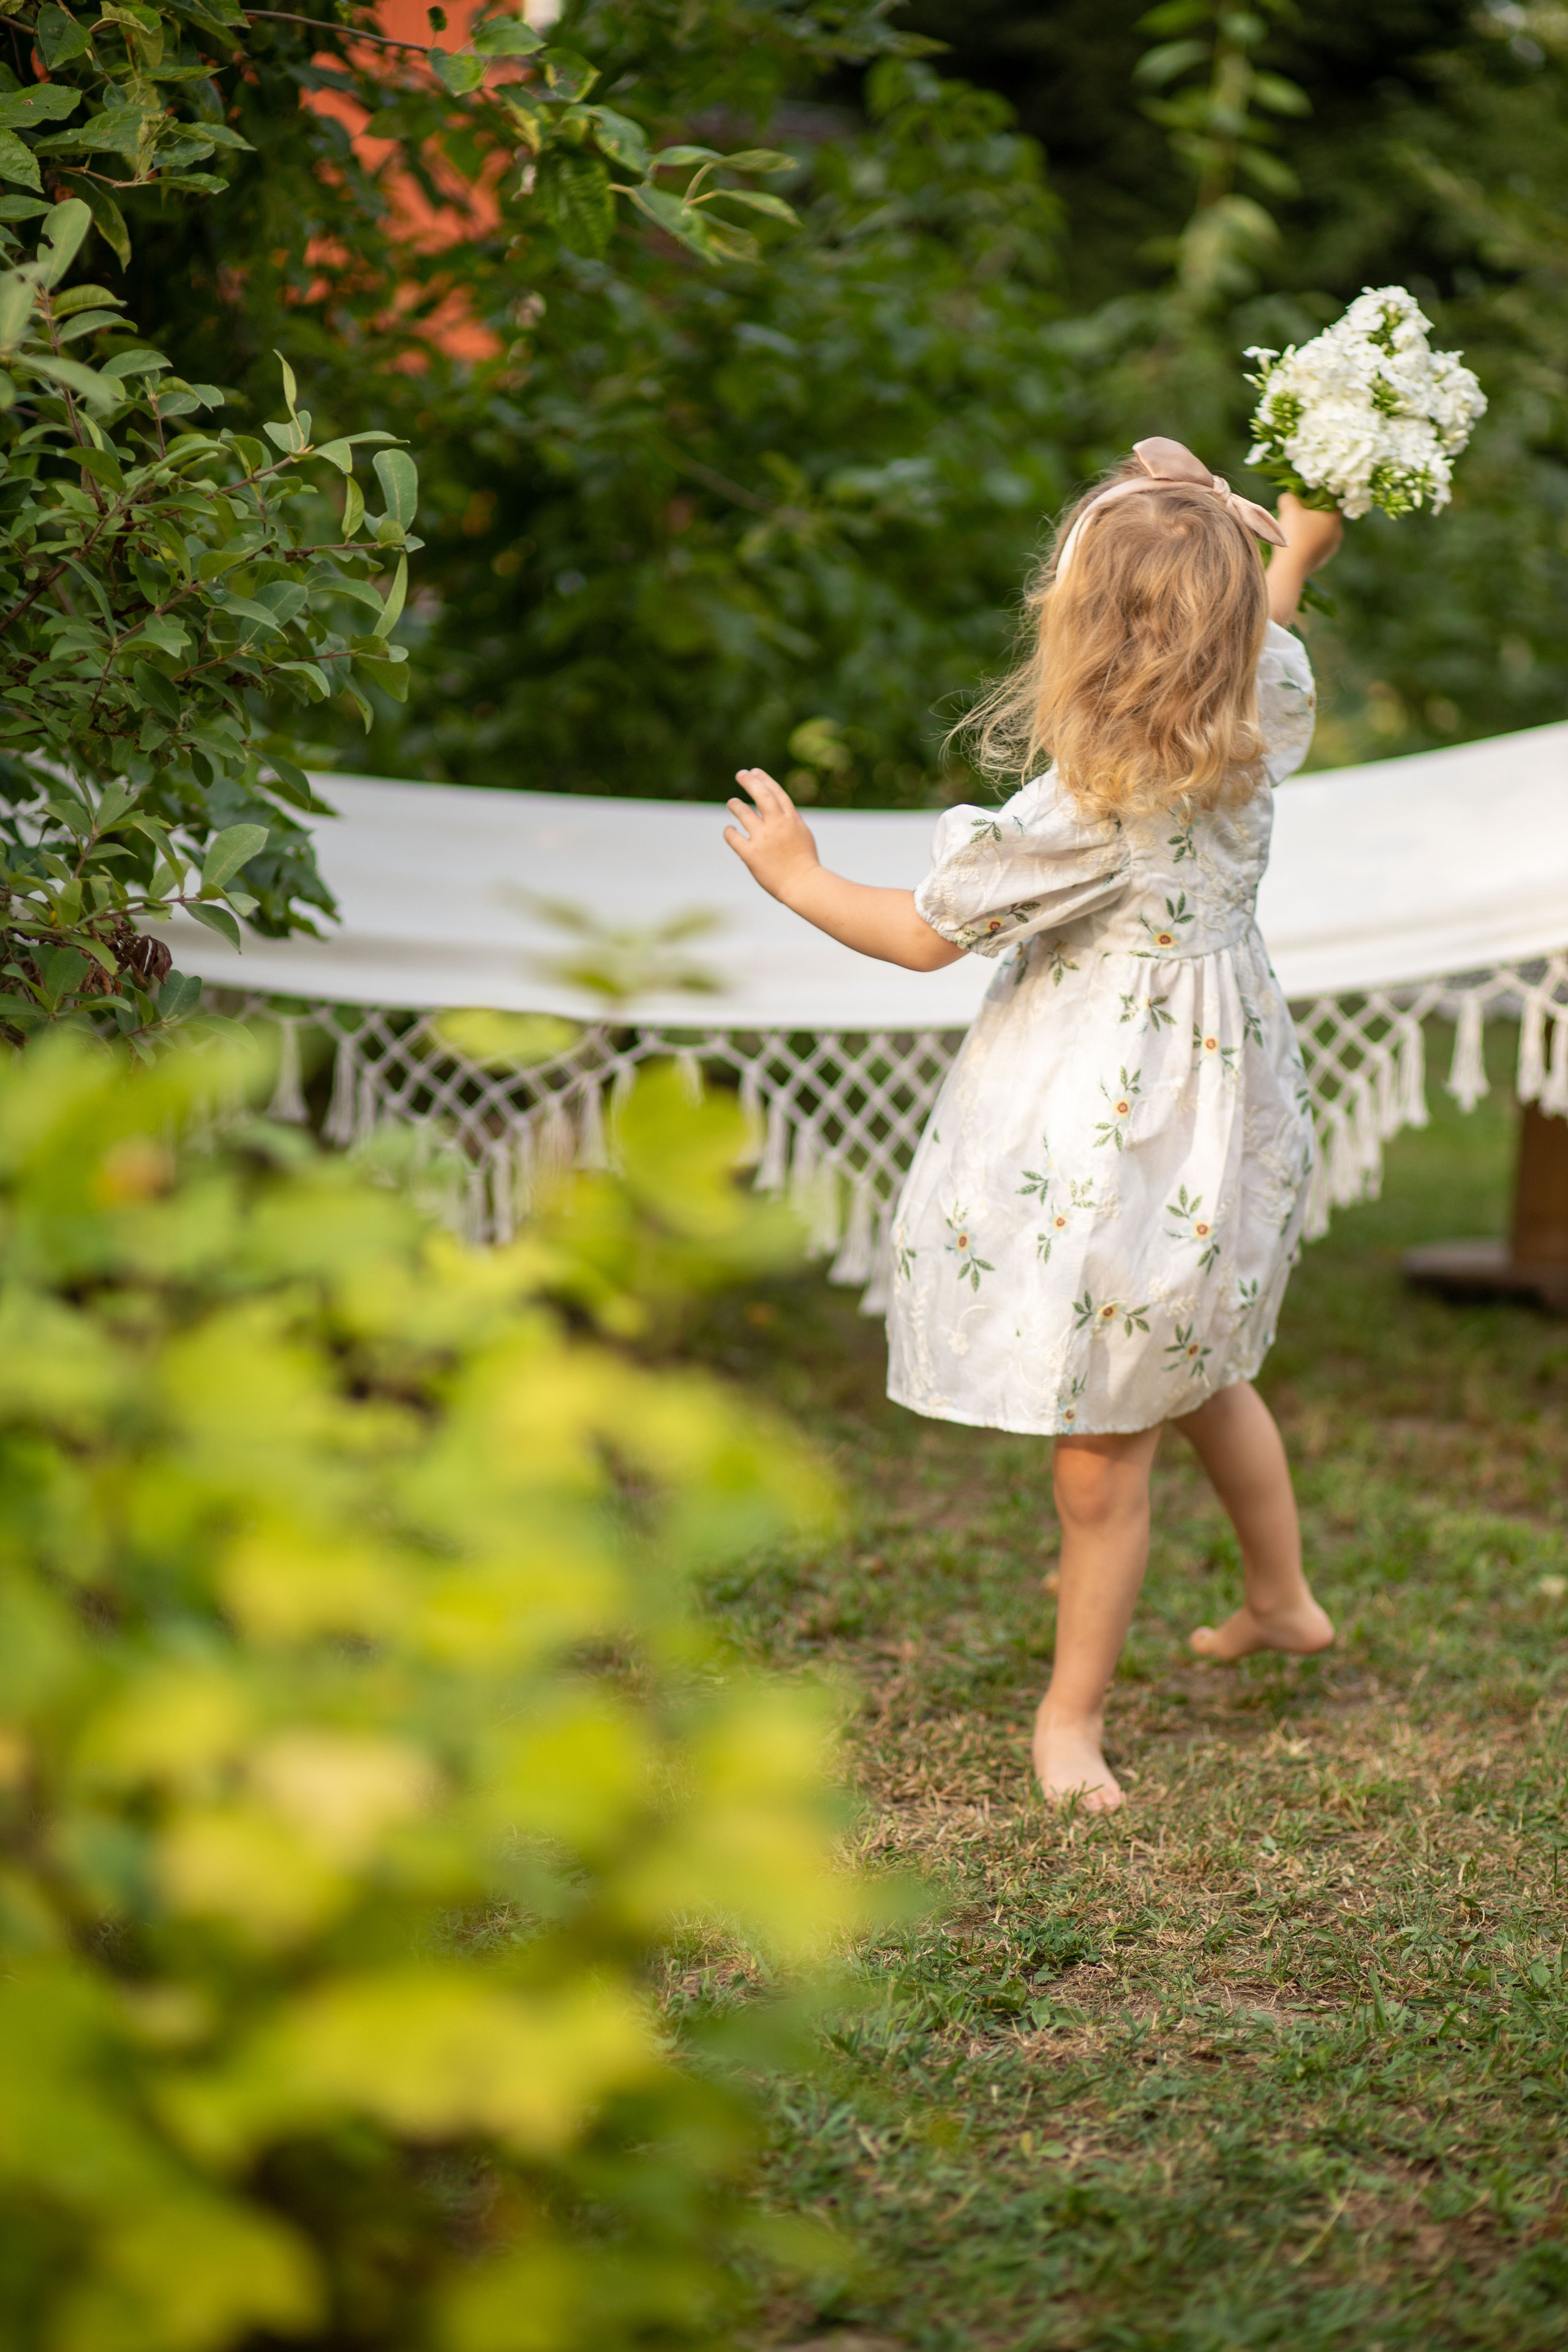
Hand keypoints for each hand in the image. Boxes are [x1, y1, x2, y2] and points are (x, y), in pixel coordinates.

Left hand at [723, 768, 820, 904]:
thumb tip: (776, 808)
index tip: (754, 771)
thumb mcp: (802, 835)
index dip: (764, 779)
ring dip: (735, 805)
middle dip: (749, 781)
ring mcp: (764, 839)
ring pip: (744, 812)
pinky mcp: (751, 854)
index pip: (776, 792)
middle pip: (761, 794)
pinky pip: (734, 837)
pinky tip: (729, 829)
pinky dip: (729, 831)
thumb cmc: (804, 862)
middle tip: (740, 774)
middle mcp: (777, 825)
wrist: (804, 884)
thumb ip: (790, 820)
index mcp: (791, 819)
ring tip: (732, 803)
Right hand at [1276, 491, 1342, 574]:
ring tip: (1295, 532)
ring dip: (1312, 532)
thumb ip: (1290, 498)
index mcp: (1334, 519)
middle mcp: (1337, 534)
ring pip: (1322, 535)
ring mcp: (1331, 550)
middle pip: (1327, 520)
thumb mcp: (1289, 509)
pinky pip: (1317, 548)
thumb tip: (1289, 496)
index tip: (1308, 500)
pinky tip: (1296, 545)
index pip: (1334, 503)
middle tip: (1300, 515)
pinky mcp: (1322, 561)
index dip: (1321, 499)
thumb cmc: (1293, 534)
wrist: (1290, 567)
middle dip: (1315, 517)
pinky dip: (1309, 545)